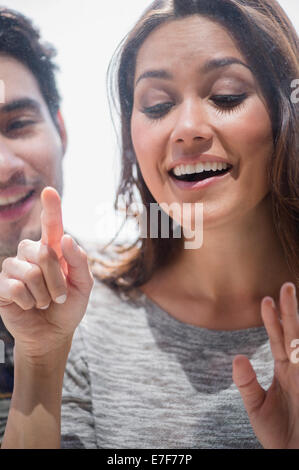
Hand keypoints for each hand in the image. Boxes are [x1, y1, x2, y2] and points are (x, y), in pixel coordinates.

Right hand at [0, 187, 93, 362]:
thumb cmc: (69, 306)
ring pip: (30, 272)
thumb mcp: (83, 285)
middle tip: (59, 295)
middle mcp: (31, 254)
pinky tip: (28, 306)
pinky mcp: (2, 286)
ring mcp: (14, 268)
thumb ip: (79, 261)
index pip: (52, 225)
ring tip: (44, 302)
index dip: (51, 208)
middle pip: (44, 252)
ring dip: (43, 294)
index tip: (49, 191)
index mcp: (53, 250)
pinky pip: (15, 287)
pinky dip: (28, 302)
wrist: (53, 334)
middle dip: (57, 280)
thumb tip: (64, 237)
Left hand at [233, 282, 298, 448]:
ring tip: (292, 296)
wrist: (293, 455)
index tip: (265, 299)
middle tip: (286, 286)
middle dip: (290, 310)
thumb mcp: (256, 407)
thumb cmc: (278, 433)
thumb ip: (247, 383)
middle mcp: (297, 369)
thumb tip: (237, 357)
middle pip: (294, 333)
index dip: (273, 319)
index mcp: (284, 370)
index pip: (278, 338)